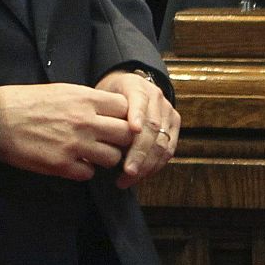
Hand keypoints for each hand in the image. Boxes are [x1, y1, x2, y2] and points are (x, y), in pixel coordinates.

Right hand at [0, 82, 135, 181]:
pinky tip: (72, 163)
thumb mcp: (59, 91)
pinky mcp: (62, 165)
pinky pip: (89, 174)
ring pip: (112, 158)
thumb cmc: (22, 102)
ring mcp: (75, 144)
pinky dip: (83, 170)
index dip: (122, 116)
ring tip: (88, 154)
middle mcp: (85, 121)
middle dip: (119, 139)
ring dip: (103, 158)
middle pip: (126, 135)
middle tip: (106, 141)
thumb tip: (106, 111)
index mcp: (84, 99)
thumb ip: (86, 101)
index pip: (125, 108)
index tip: (113, 121)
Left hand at [95, 69, 179, 187]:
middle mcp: (156, 98)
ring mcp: (168, 112)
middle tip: (127, 171)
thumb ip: (101, 111)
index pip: (139, 101)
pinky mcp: (174, 125)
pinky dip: (155, 165)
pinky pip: (168, 149)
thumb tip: (90, 137)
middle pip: (153, 128)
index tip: (132, 130)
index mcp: (137, 87)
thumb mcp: (101, 95)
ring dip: (147, 164)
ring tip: (129, 178)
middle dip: (140, 152)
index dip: (137, 116)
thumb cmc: (108, 95)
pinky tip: (140, 175)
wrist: (127, 86)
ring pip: (163, 142)